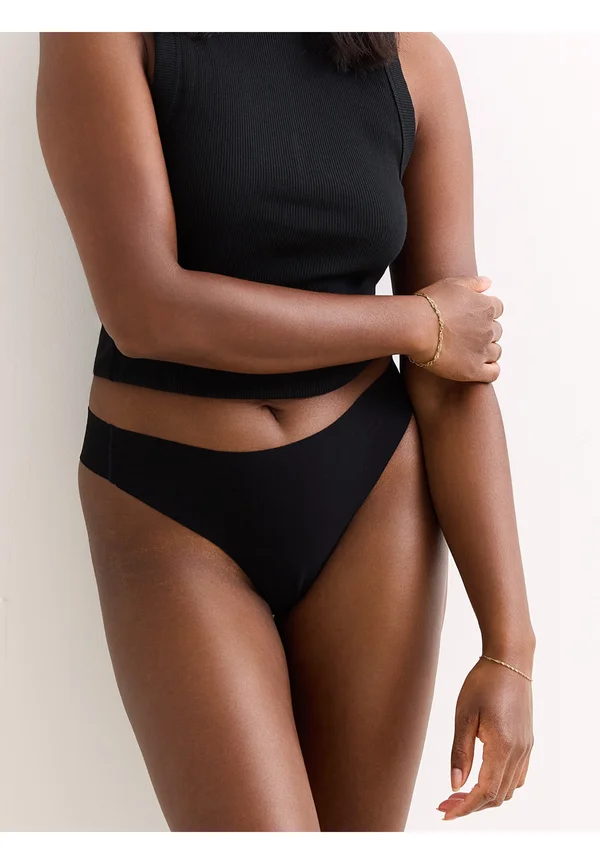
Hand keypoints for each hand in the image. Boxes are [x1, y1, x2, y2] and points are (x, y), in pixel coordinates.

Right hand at [410, 276, 502, 382]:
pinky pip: (493, 373)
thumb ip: (474, 283)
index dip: (485, 312)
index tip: (471, 316)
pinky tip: (477, 367)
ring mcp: (483, 350)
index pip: (498, 308)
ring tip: (467, 351)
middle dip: (484, 332)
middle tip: (464, 334)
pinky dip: (489, 370)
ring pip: (496, 352)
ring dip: (486, 351)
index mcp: (487, 307)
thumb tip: (489, 283)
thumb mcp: (453, 284)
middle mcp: (489, 328)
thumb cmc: (430, 305)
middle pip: (497, 331)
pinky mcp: (474, 370)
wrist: (415, 328)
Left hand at [437, 655, 533, 820]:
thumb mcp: (464, 715)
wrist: (510, 660)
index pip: (485, 792)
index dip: (465, 807)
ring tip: (459, 793)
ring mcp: (526, 748)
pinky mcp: (527, 741)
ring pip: (509, 789)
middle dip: (471, 805)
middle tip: (445, 803)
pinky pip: (517, 775)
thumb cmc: (483, 682)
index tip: (446, 813)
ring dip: (485, 797)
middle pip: (498, 796)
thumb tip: (455, 785)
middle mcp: (519, 752)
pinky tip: (481, 777)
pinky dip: (499, 784)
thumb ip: (460, 752)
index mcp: (503, 747)